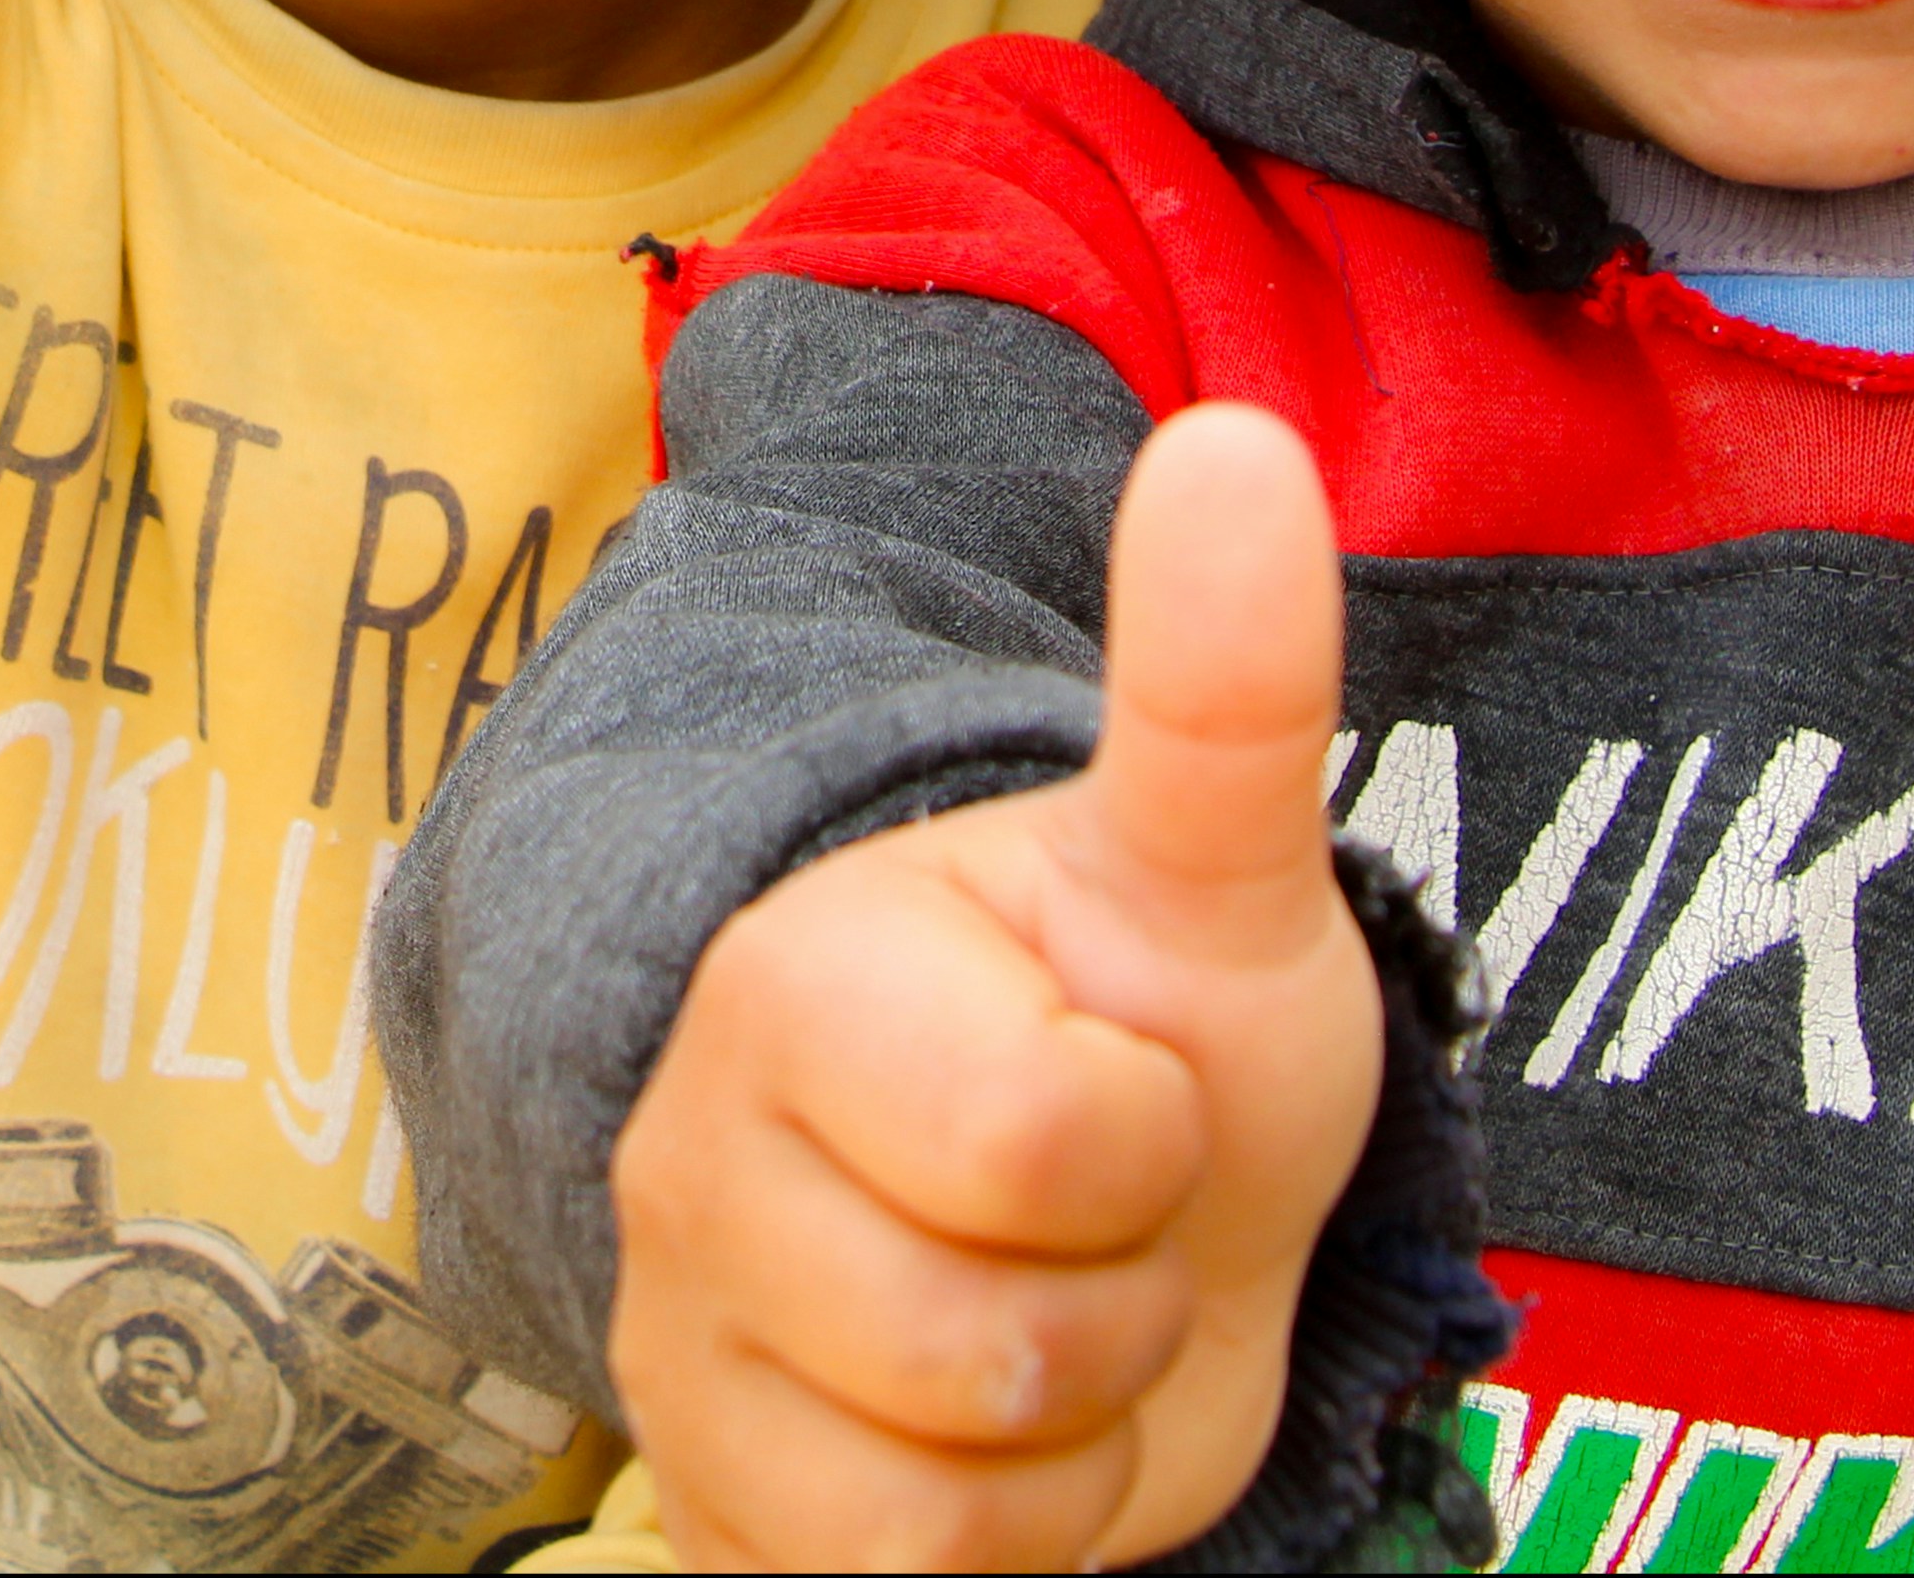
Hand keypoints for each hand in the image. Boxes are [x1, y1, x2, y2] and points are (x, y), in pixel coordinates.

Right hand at [610, 405, 1381, 1570]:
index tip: (1133, 1074)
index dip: (1155, 1137)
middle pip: (994, 1355)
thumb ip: (1222, 684)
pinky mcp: (701, 1509)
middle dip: (1125, 1304)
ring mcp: (678, 1342)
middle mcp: (689, 1153)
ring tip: (1055, 1314)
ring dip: (1071, 1444)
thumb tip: (1236, 446)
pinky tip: (992, 1440)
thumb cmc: (1147, 1024)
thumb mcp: (1212, 876)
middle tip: (1104, 1214)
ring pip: (938, 1504)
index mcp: (799, 974)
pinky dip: (999, 1555)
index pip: (1049, 1145)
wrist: (1086, 1214)